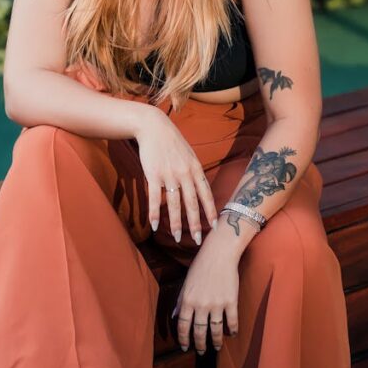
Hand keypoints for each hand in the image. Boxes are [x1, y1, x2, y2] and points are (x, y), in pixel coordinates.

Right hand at [135, 105, 218, 243]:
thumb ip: (194, 171)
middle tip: (198, 240)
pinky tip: (154, 226)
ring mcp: (169, 175)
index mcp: (196, 169)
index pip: (206, 194)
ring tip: (177, 238)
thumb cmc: (171, 141)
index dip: (210, 211)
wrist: (153, 126)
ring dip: (176, 224)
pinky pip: (155, 199)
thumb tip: (199, 188)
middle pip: (192, 203)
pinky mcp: (153, 175)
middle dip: (195, 224)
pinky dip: (154, 214)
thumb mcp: (189, 154)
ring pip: (175, 204)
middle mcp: (185, 173)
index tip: (214, 226)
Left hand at [171, 233, 239, 352]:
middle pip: (199, 331)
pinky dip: (233, 329)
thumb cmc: (200, 266)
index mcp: (188, 300)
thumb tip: (174, 316)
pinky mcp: (231, 301)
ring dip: (216, 341)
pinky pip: (232, 320)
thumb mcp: (186, 283)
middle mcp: (201, 305)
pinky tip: (232, 334)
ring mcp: (217, 304)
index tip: (185, 347)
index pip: (183, 325)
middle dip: (199, 344)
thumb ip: (180, 301)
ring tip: (216, 347)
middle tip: (201, 351)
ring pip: (216, 329)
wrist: (219, 254)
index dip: (183, 339)